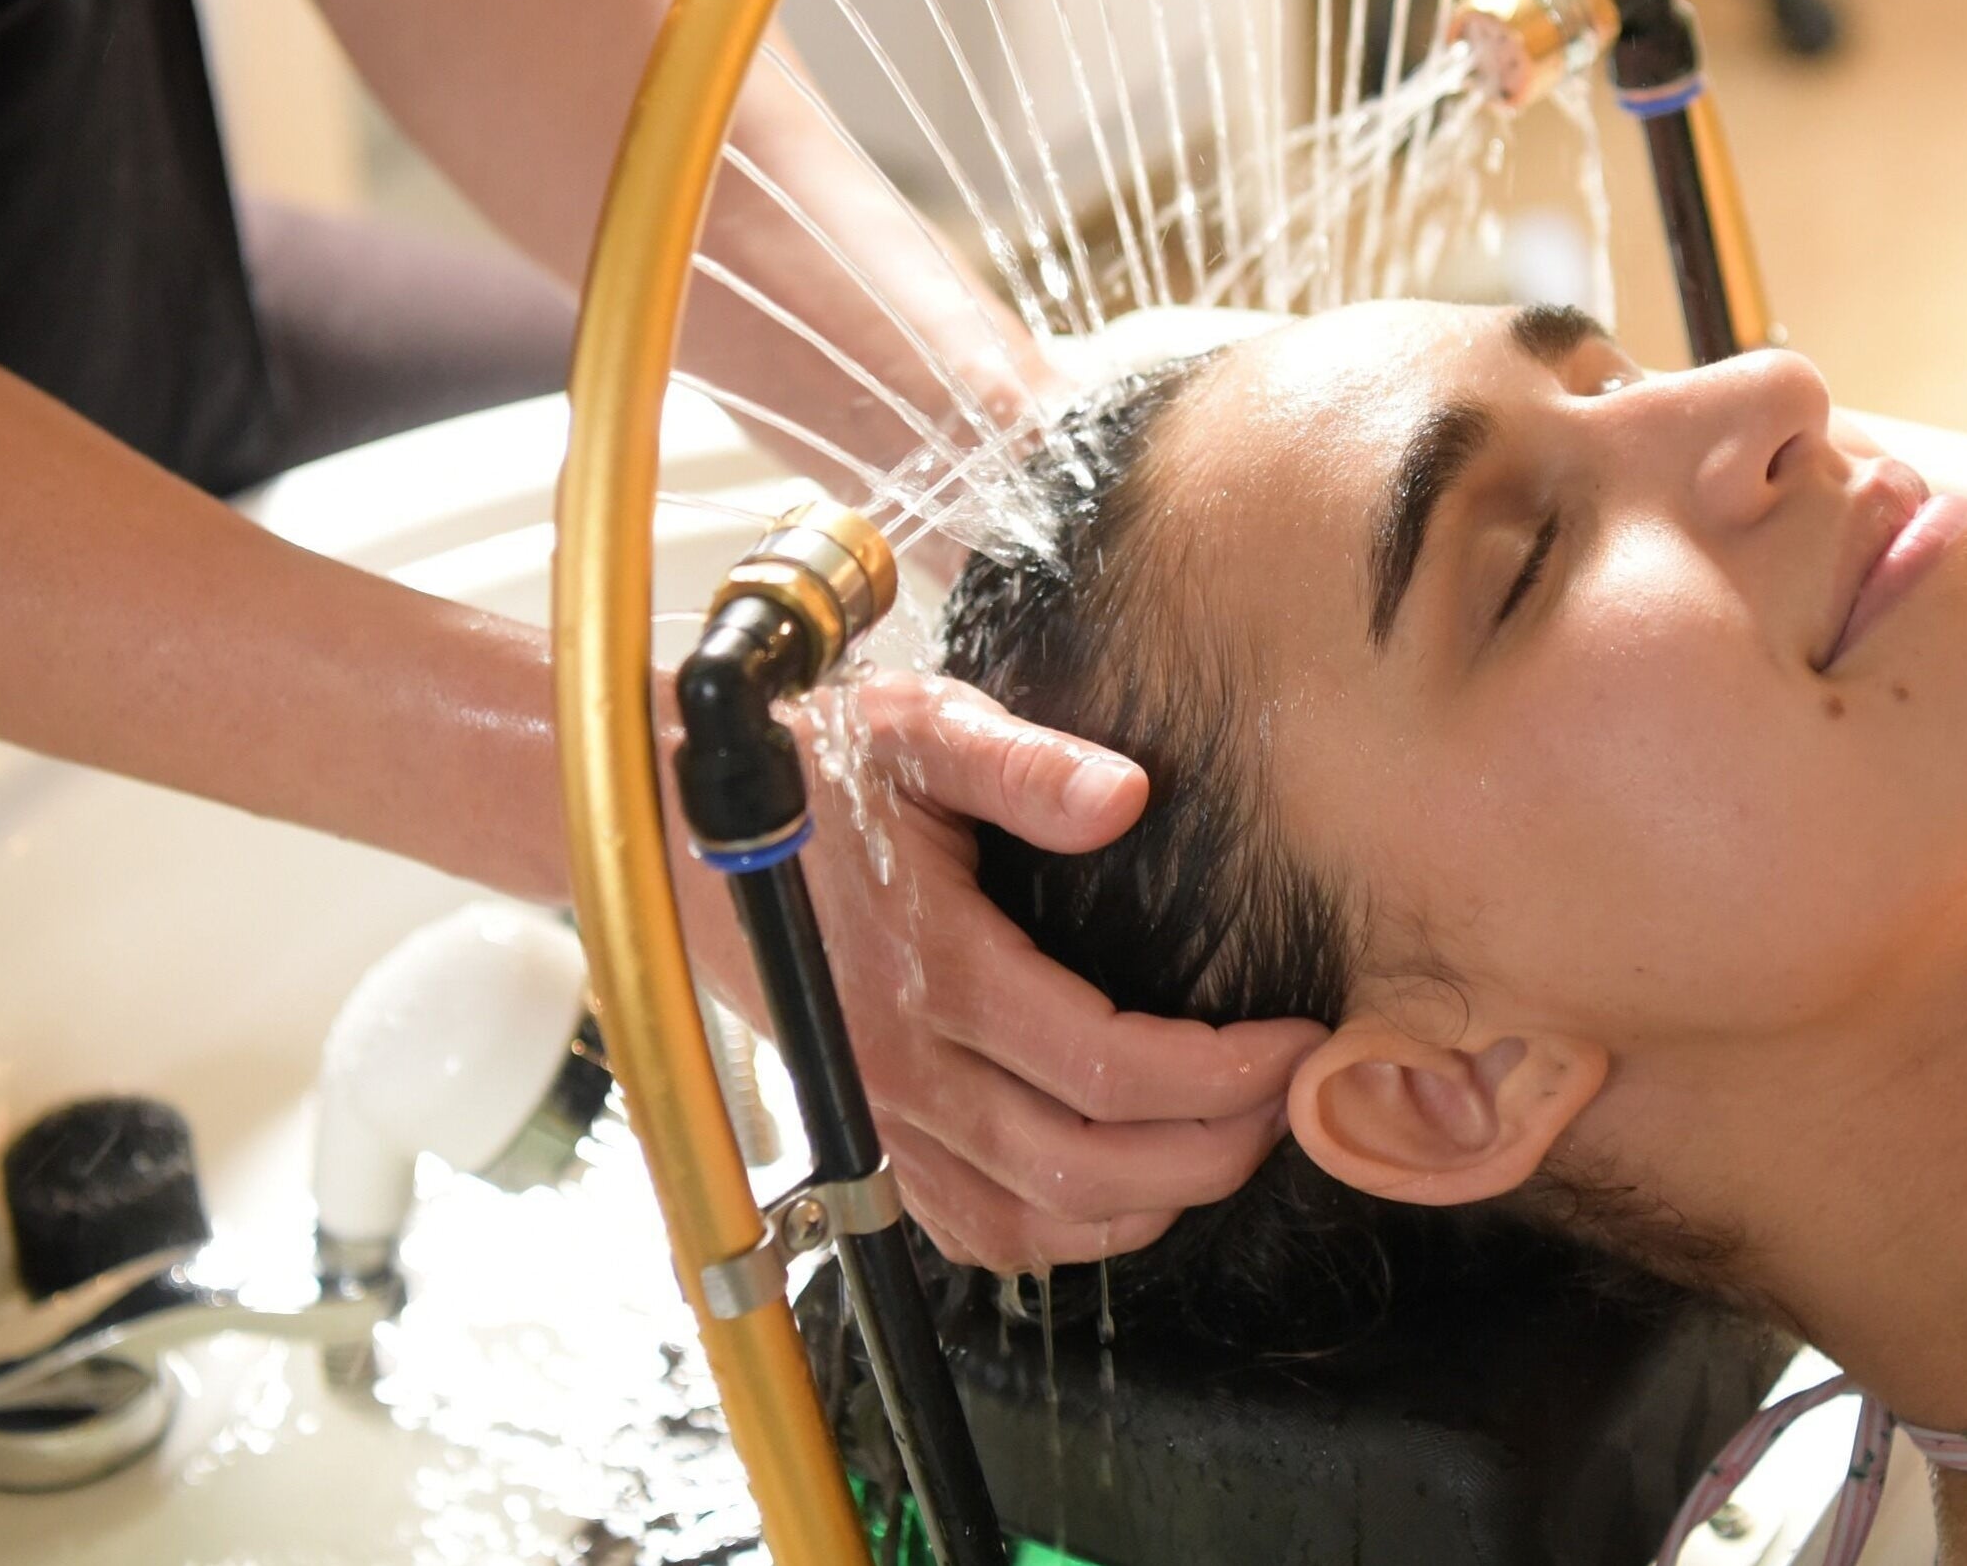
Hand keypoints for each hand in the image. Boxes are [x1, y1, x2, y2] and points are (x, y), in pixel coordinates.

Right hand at [684, 673, 1321, 1270]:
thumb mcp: (914, 730)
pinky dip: (1066, 1233)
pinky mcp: (868, 1144)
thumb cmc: (802, 774)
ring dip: (1152, 1202)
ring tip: (1228, 1138)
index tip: (1295, 1040)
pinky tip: (1125, 1182)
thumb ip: (1022, 763)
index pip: (1113, 1070)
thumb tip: (1126, 795)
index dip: (1227, 1075)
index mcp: (934, 974)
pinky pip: (978, 1235)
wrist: (671, 832)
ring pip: (1038, 1226)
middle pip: (1092, 1171)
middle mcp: (903, 1072)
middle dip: (1217, 1150)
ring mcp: (882, 1122)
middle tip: (1287, 1099)